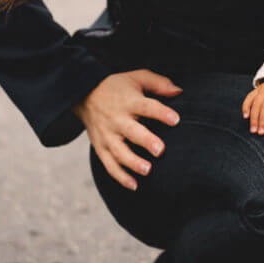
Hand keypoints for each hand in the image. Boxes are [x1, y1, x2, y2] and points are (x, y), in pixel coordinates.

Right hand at [73, 69, 182, 190]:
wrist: (84, 94)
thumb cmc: (118, 87)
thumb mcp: (137, 77)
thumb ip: (159, 83)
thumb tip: (179, 91)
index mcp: (128, 101)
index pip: (146, 106)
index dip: (161, 113)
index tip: (176, 120)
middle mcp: (116, 119)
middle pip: (131, 131)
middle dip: (146, 141)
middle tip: (161, 150)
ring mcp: (107, 135)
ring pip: (119, 152)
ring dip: (133, 163)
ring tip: (148, 170)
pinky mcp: (100, 148)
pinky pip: (109, 165)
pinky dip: (120, 177)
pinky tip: (134, 185)